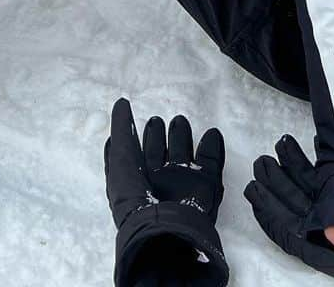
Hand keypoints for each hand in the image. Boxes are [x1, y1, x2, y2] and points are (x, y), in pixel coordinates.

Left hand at [104, 97, 224, 225]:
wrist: (165, 231)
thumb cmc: (137, 198)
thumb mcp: (120, 159)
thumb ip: (122, 130)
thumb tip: (121, 103)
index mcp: (138, 178)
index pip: (137, 154)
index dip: (137, 137)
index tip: (138, 121)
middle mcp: (159, 181)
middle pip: (160, 153)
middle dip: (159, 135)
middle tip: (157, 120)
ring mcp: (183, 184)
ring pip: (184, 155)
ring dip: (182, 137)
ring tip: (180, 121)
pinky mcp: (205, 186)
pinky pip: (210, 163)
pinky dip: (213, 147)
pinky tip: (212, 133)